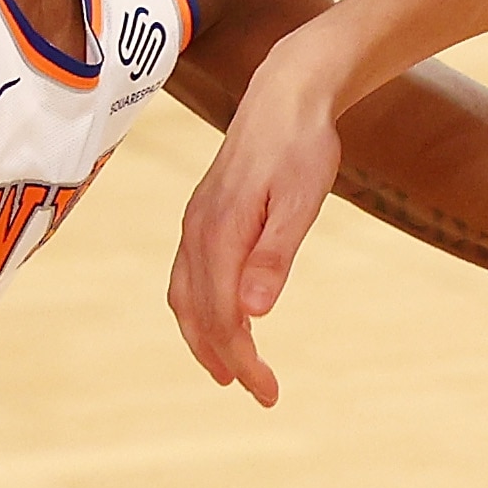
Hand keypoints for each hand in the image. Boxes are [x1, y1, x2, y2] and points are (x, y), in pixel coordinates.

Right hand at [170, 37, 349, 405]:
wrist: (285, 94)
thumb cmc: (302, 146)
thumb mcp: (300, 201)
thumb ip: (275, 255)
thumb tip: (255, 313)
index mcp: (220, 233)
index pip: (223, 317)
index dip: (243, 360)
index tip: (268, 393)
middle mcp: (197, 232)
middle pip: (199, 314)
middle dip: (225, 359)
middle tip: (261, 393)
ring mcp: (195, 224)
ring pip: (185, 297)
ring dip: (205, 339)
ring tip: (231, 370)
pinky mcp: (202, 217)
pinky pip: (188, 276)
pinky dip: (199, 309)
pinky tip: (221, 320)